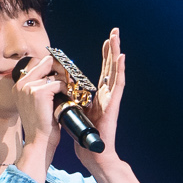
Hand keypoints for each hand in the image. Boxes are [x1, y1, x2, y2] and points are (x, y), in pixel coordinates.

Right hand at [10, 56, 61, 182]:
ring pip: (56, 73)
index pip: (40, 63)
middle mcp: (21, 84)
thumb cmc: (42, 125)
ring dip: (67, 82)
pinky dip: (66, 91)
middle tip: (72, 78)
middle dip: (63, 68)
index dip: (55, 66)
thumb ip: (42, 87)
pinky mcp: (39, 92)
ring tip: (71, 92)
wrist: (39, 142)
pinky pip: (59, 84)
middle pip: (48, 62)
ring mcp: (29, 87)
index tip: (65, 73)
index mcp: (19, 86)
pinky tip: (67, 100)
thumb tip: (60, 73)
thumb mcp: (38, 103)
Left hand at [80, 28, 125, 168]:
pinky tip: (121, 58)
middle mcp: (107, 94)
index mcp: (99, 95)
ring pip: (116, 71)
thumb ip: (73, 99)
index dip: (105, 55)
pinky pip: (117, 84)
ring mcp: (111, 98)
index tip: (106, 40)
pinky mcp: (113, 105)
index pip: (103, 70)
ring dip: (116, 54)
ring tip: (117, 38)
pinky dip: (120, 70)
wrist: (93, 150)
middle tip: (115, 32)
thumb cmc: (83, 134)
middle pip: (111, 67)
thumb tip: (61, 89)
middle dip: (112, 49)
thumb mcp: (75, 110)